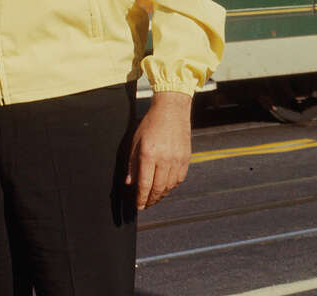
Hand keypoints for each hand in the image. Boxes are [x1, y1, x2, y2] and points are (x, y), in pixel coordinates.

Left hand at [126, 90, 191, 209]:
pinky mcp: (186, 158)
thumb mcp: (136, 142)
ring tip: (154, 198)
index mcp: (149, 154)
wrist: (171, 110)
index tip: (138, 206)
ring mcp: (177, 159)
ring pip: (169, 186)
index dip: (140, 198)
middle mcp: (164, 159)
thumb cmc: (151, 124)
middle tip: (145, 205)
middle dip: (150, 200)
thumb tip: (130, 183)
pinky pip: (179, 179)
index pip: (144, 184)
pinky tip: (165, 187)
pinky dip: (171, 186)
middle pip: (158, 188)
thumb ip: (132, 164)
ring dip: (161, 195)